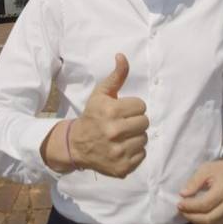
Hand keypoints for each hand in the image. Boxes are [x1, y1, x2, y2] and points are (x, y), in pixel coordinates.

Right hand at [70, 53, 148, 177]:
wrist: (77, 145)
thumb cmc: (92, 116)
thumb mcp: (101, 94)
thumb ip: (116, 76)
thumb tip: (122, 56)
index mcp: (110, 112)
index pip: (141, 106)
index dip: (132, 107)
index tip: (121, 111)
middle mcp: (114, 132)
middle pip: (145, 122)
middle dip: (135, 121)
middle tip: (122, 123)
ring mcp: (118, 152)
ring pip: (144, 138)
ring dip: (135, 136)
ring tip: (122, 136)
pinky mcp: (122, 167)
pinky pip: (142, 155)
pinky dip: (134, 152)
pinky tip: (121, 148)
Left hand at [177, 159, 222, 223]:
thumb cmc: (219, 170)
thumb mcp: (205, 169)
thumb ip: (194, 182)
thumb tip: (183, 194)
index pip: (204, 205)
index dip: (189, 207)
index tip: (179, 204)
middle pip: (208, 219)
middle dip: (191, 217)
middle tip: (182, 211)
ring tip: (189, 215)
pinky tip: (200, 221)